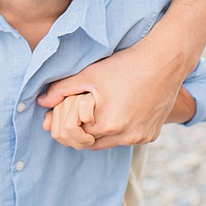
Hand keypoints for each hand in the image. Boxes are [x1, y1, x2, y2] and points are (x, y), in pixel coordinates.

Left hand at [37, 36, 186, 150]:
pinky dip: (118, 130)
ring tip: (97, 109)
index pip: (74, 134)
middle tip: (78, 111)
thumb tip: (41, 103)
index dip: (66, 122)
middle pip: (89, 142)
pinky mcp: (151, 136)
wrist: (165, 61)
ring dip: (98, 131)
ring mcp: (140, 138)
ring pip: (108, 143)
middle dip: (80, 129)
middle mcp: (125, 137)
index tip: (63, 111)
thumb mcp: (89, 75)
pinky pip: (127, 139)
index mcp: (107, 124)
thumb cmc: (125, 65)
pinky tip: (118, 111)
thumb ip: (62, 90)